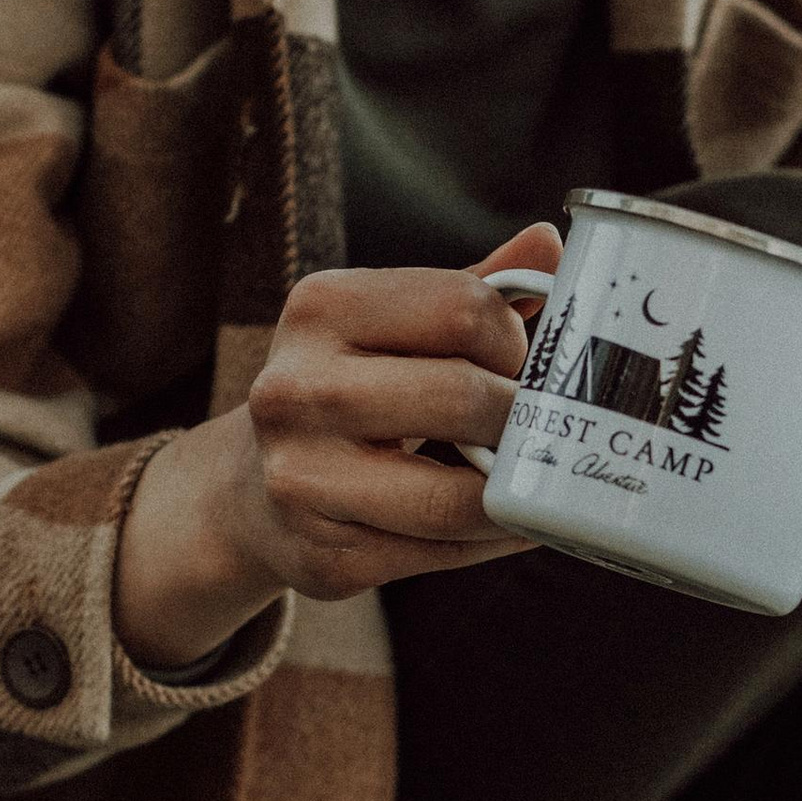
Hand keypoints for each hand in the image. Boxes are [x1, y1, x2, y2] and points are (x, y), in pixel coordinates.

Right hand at [114, 223, 560, 658]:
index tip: (523, 365)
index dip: (516, 342)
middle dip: (524, 418)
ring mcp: (301, 479)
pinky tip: (503, 521)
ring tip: (534, 479)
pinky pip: (443, 553)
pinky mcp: (324, 557)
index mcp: (320, 308)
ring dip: (515, 492)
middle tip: (545, 426)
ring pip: (455, 496)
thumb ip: (471, 289)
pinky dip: (492, 539)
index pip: (464, 308)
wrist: (251, 488)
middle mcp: (294, 389)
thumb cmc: (351, 389)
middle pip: (463, 397)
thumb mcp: (392, 324)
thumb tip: (550, 243)